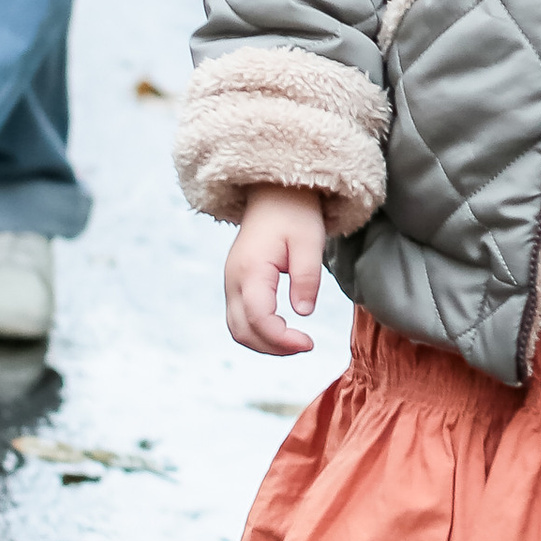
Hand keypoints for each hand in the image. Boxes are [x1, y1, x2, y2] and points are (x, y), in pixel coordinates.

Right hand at [225, 185, 325, 355]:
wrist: (273, 193)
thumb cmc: (294, 213)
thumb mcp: (310, 241)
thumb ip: (307, 278)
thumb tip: (303, 313)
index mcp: (250, 270)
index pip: (259, 319)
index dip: (282, 339)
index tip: (309, 343)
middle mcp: (233, 279)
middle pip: (242, 331)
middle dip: (273, 347)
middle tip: (305, 345)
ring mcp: (231, 282)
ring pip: (237, 328)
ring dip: (264, 343)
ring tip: (295, 342)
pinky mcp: (236, 283)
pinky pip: (239, 318)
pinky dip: (258, 332)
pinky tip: (281, 330)